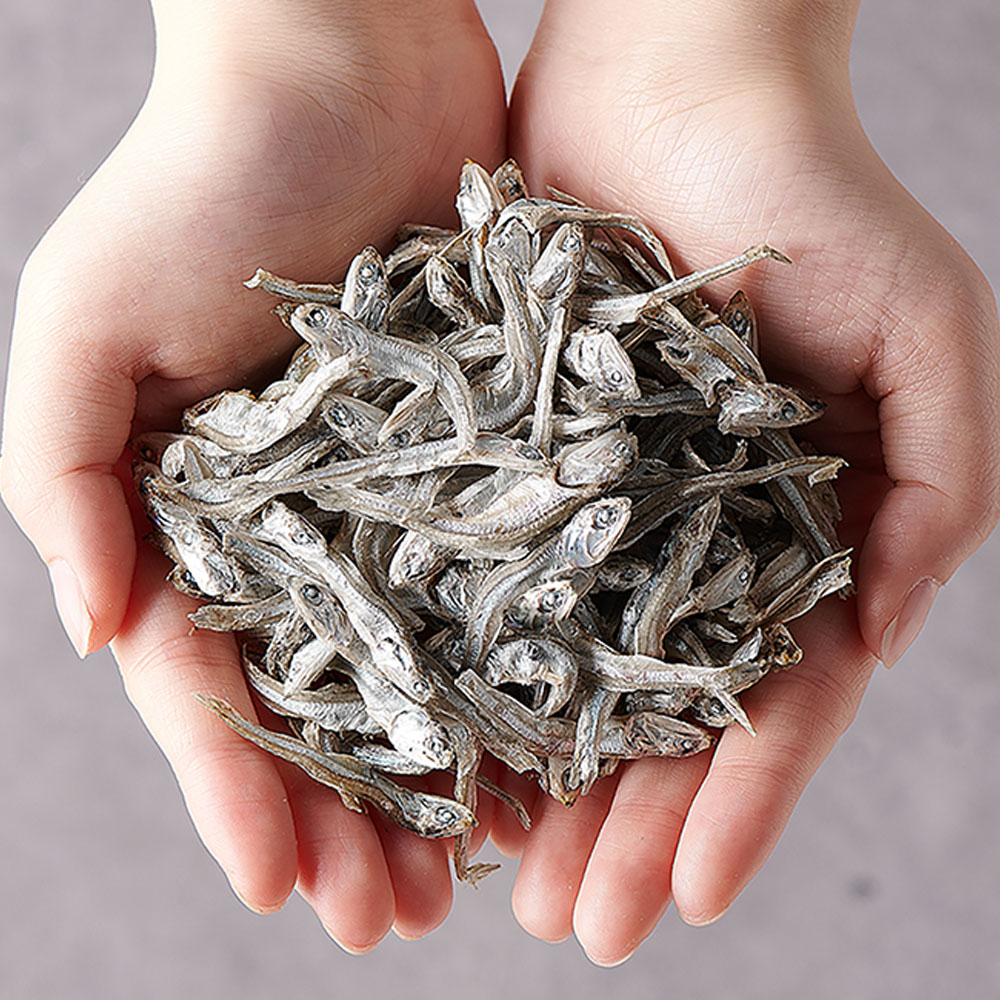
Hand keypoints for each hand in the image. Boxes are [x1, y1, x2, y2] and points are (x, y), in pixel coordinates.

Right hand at [0, 0, 504, 950]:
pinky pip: (520, 574)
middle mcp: (312, 522)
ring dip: (454, 768)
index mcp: (210, 516)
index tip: (293, 894)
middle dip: (359, 816)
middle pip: (333, 701)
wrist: (342, 65)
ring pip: (434, 661)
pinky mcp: (496, 446)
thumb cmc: (201, 177)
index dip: (247, 797)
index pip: (222, 687)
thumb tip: (104, 633)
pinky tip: (564, 742)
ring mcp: (408, 492)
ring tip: (489, 871)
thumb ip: (67, 480)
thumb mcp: (86, 323)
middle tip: (401, 922)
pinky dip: (535, 662)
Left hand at [493, 0, 999, 962]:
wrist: (672, 82)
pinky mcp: (506, 455)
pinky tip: (443, 751)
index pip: (766, 702)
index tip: (684, 898)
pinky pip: (480, 580)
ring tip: (504, 883)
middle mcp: (685, 538)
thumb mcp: (925, 335)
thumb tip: (879, 633)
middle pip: (653, 714)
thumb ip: (933, 487)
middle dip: (623, 825)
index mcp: (787, 533)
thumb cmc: (809, 192)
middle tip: (575, 929)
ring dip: (542, 782)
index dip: (733, 805)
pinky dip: (468, 669)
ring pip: (561, 673)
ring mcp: (591, 504)